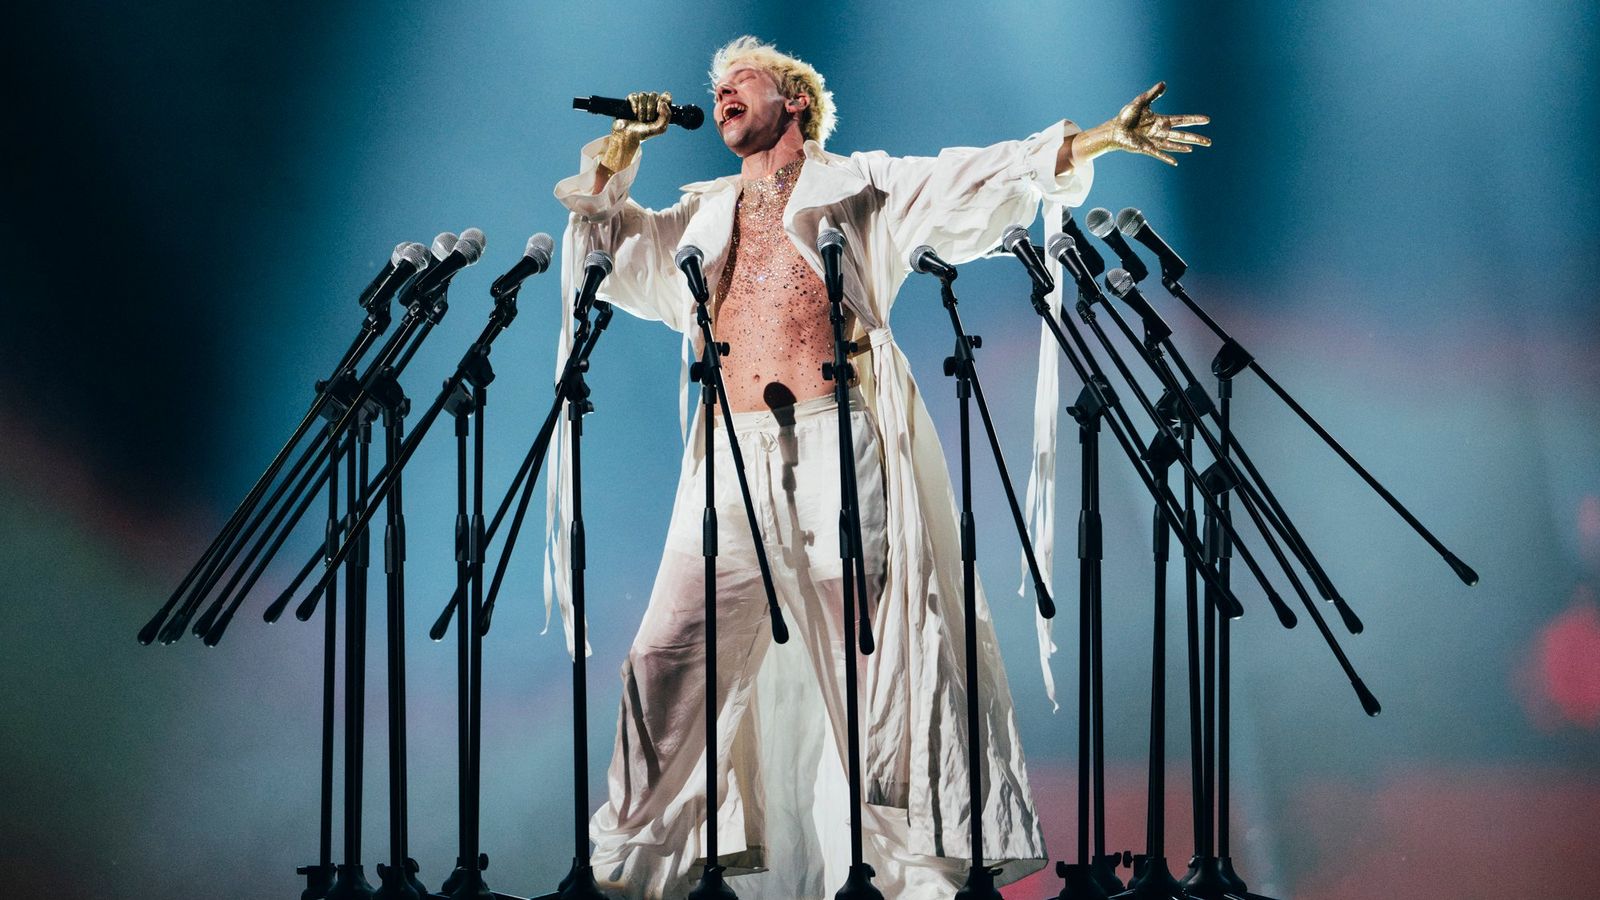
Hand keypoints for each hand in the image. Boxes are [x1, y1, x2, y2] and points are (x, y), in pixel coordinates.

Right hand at [614, 91, 672, 139]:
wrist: (630, 136)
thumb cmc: (645, 132)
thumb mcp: (660, 128)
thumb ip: (667, 116)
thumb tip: (664, 103)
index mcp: (660, 108)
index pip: (666, 96)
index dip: (663, 100)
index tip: (659, 110)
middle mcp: (651, 102)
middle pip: (654, 95)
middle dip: (651, 108)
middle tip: (648, 119)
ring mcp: (640, 100)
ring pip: (643, 95)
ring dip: (642, 109)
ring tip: (640, 119)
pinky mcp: (630, 100)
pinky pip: (634, 96)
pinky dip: (634, 106)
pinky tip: (634, 114)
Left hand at [1075, 81, 1210, 166]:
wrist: (1114, 129)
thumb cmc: (1127, 116)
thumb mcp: (1140, 102)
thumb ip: (1152, 94)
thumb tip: (1164, 83)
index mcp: (1161, 121)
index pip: (1181, 120)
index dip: (1194, 119)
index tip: (1207, 119)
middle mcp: (1161, 132)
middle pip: (1182, 135)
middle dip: (1195, 138)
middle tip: (1209, 142)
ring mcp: (1154, 141)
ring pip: (1173, 145)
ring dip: (1184, 146)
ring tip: (1196, 148)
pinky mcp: (1146, 148)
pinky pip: (1159, 153)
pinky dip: (1167, 157)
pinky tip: (1176, 162)